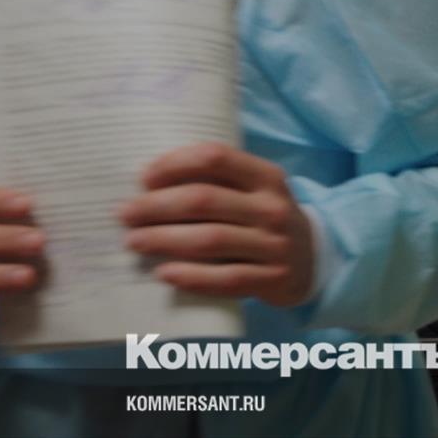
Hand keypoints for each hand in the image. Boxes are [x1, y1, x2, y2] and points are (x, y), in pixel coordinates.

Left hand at [121, 143, 314, 306]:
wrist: (312, 259)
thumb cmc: (264, 218)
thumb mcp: (254, 190)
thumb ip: (216, 181)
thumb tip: (149, 182)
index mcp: (266, 176)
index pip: (215, 158)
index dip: (174, 164)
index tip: (143, 178)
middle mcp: (272, 208)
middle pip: (204, 200)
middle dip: (156, 206)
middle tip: (125, 214)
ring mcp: (275, 245)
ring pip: (210, 241)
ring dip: (164, 240)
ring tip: (134, 241)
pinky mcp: (272, 279)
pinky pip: (225, 279)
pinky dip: (191, 276)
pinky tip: (164, 273)